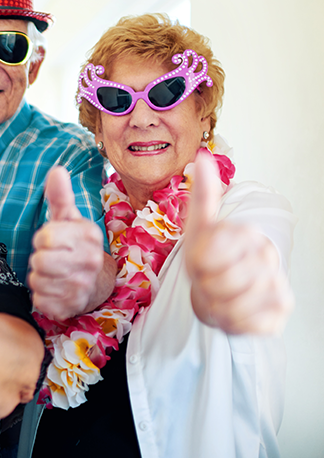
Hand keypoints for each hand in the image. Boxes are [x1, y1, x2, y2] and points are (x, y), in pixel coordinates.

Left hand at [27, 166, 105, 319]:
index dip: (42, 238)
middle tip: (51, 258)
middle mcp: (90, 262)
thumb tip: (57, 170)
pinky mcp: (72, 307)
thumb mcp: (67, 219)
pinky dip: (41, 296)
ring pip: (37, 281)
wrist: (97, 282)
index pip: (45, 237)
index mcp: (88, 236)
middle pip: (40, 261)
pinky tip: (54, 289)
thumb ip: (60, 196)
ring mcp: (82, 287)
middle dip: (39, 259)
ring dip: (39, 277)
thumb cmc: (75, 245)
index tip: (51, 240)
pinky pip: (40, 301)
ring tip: (53, 273)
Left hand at [185, 153, 293, 334]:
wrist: (218, 295)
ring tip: (218, 297)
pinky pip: (250, 323)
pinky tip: (232, 310)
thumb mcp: (198, 227)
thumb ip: (202, 195)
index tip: (201, 263)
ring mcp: (277, 284)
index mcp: (246, 234)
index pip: (213, 253)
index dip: (199, 265)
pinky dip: (234, 321)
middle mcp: (267, 256)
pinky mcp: (279, 312)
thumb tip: (201, 156)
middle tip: (208, 283)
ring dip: (218, 305)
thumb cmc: (206, 259)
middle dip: (207, 287)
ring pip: (237, 303)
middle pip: (225, 279)